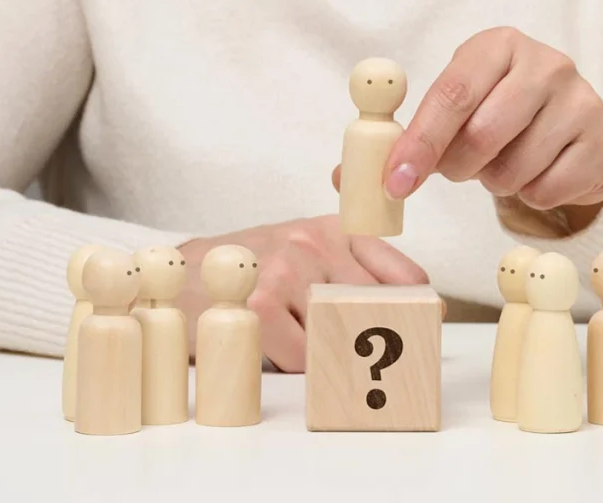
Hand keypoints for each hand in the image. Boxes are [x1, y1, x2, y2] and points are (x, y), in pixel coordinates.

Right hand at [177, 215, 427, 371]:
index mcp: (335, 230)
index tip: (422, 337)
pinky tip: (278, 353)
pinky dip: (298, 368)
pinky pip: (305, 356)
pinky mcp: (262, 303)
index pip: (406, 276)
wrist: (179, 274)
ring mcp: (288, 270)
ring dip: (333, 358)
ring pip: (343, 336)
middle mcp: (316, 244)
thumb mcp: (305, 254)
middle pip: (381, 309)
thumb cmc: (250, 270)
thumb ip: (353, 274)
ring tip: (310, 354)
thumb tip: (420, 313)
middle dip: (382, 345)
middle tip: (381, 372)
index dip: (420, 313)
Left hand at [381, 27, 602, 215]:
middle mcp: (548, 64)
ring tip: (504, 163)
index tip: (395, 182)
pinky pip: (551, 190)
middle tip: (459, 169)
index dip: (420, 142)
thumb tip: (345, 178)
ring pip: (516, 168)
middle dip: (459, 167)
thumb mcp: (449, 113)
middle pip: (484, 134)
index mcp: (498, 45)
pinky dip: (532, 196)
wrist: (566, 127)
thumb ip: (400, 141)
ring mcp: (585, 100)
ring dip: (496, 182)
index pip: (452, 93)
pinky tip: (538, 173)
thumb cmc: (494, 116)